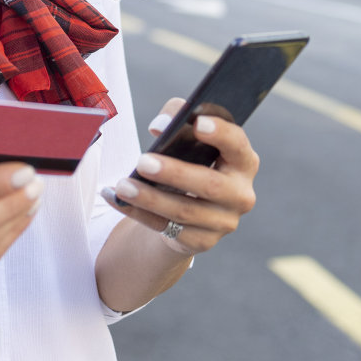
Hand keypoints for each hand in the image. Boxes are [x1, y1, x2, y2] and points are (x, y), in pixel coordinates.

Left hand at [102, 98, 259, 256]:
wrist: (190, 207)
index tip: (197, 124)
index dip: (221, 133)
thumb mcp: (189, 138)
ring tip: (122, 185)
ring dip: (150, 198)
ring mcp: (224, 222)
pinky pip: (167, 229)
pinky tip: (117, 199)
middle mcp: (241, 194)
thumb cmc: (192, 161)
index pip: (238, 144)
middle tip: (143, 161)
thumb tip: (159, 126)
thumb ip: (177, 119)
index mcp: (243, 161)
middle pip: (210, 184)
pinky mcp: (203, 241)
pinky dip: (139, 213)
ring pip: (184, 211)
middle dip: (175, 173)